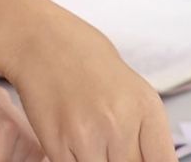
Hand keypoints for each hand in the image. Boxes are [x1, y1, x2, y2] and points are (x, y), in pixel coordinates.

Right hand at [3, 11, 172, 161]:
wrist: (43, 41)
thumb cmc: (87, 60)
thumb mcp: (132, 90)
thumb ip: (145, 132)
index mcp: (147, 107)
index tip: (140, 159)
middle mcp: (121, 123)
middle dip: (122, 161)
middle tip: (110, 145)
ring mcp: (88, 135)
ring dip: (97, 161)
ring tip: (91, 138)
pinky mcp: (58, 143)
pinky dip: (74, 160)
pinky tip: (73, 140)